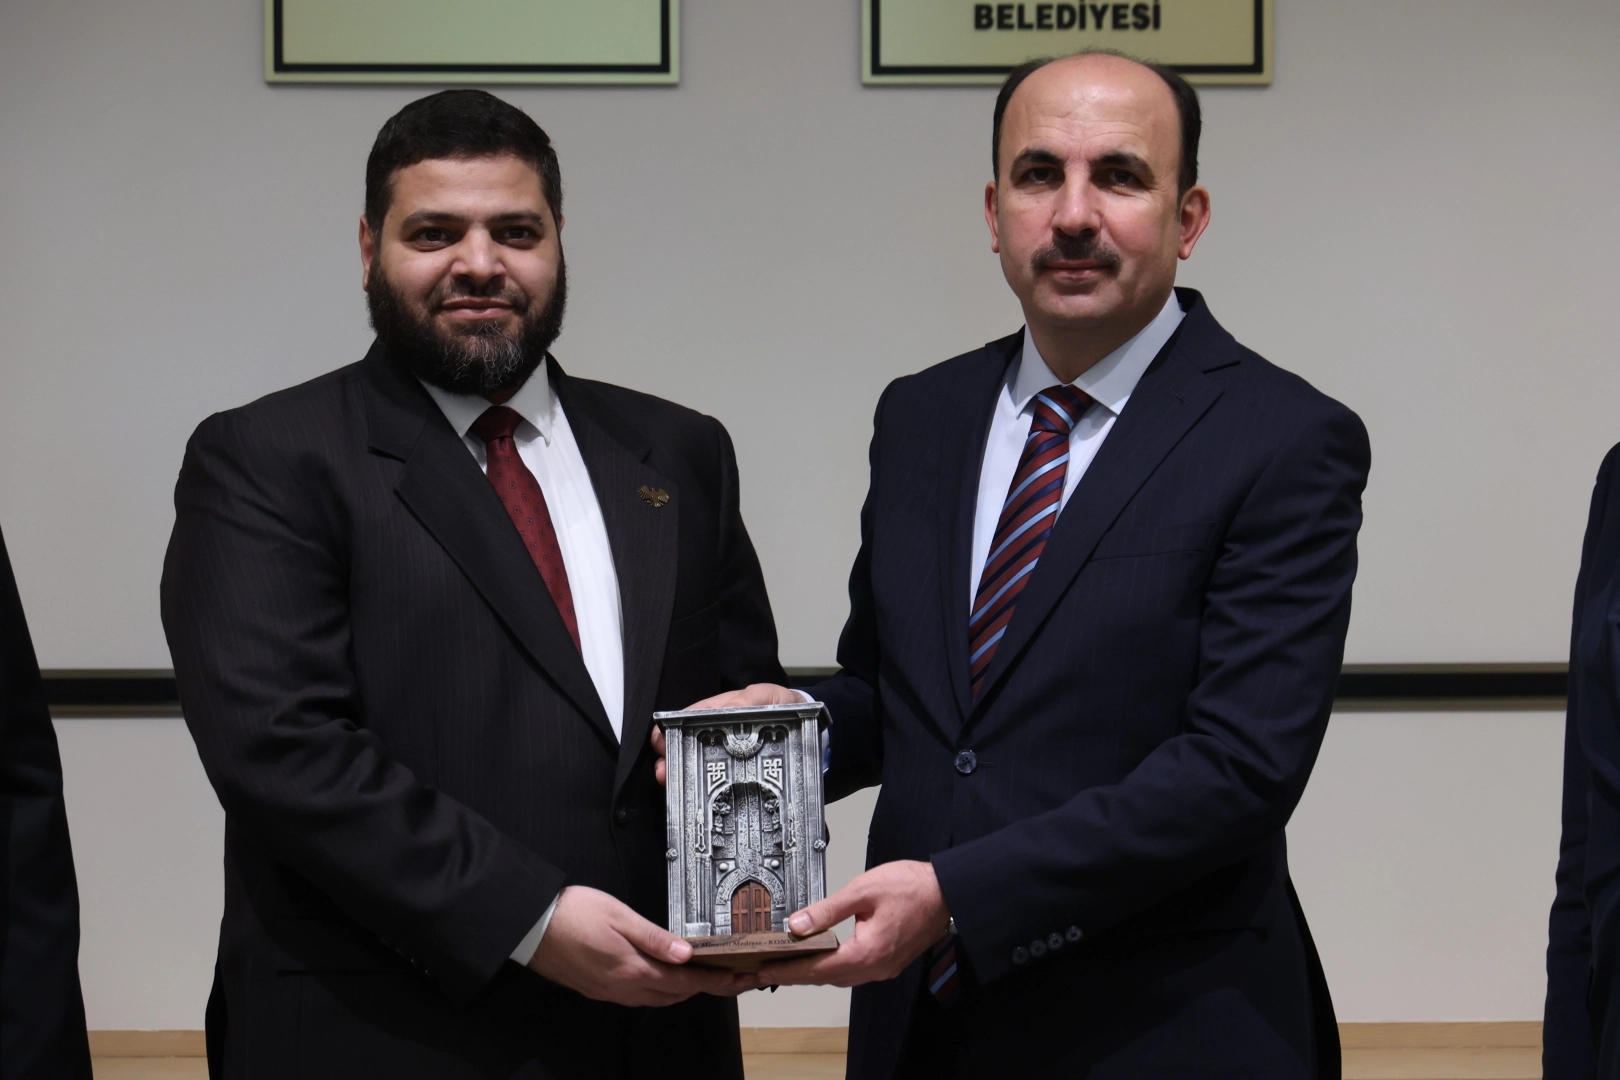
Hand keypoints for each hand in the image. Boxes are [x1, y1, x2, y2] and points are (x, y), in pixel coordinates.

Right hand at [527, 885, 753, 1005]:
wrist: (531, 926)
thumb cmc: (572, 914)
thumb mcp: (620, 916)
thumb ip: (655, 937)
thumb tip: (686, 953)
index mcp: (632, 968)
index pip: (684, 982)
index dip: (713, 981)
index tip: (735, 978)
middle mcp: (623, 987)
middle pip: (674, 995)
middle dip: (704, 989)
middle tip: (729, 980)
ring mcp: (609, 992)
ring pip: (656, 999)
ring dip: (682, 992)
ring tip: (704, 980)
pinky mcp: (598, 989)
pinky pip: (638, 997)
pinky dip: (659, 991)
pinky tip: (664, 980)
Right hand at [652, 683, 801, 784]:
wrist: (803, 725)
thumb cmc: (782, 706)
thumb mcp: (768, 697)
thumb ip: (751, 699)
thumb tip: (732, 706)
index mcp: (718, 711)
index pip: (686, 718)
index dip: (669, 730)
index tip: (660, 741)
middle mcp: (716, 732)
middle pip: (684, 742)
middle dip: (668, 754)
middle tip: (661, 769)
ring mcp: (724, 752)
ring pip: (694, 761)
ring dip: (678, 771)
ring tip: (668, 781)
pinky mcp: (734, 770)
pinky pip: (713, 775)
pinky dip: (699, 784)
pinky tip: (692, 793)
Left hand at [752, 861, 949, 987]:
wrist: (947, 892)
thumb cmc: (912, 888)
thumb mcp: (862, 890)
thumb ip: (827, 910)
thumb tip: (798, 925)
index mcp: (867, 953)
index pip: (817, 969)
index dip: (787, 971)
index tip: (764, 971)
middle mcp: (876, 967)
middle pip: (826, 978)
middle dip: (795, 975)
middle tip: (766, 970)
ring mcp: (884, 968)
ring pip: (840, 977)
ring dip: (814, 973)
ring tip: (788, 965)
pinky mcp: (890, 961)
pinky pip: (854, 971)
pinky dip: (833, 967)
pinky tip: (822, 958)